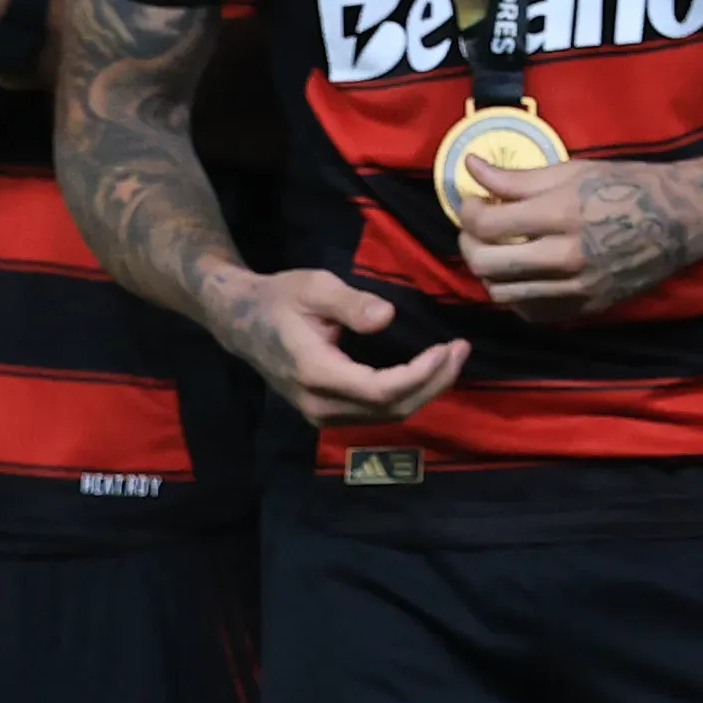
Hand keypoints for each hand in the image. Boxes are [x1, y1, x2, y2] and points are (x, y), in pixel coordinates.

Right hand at [209, 266, 472, 425]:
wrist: (241, 323)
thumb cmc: (280, 298)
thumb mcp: (315, 287)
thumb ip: (351, 304)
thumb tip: (387, 318)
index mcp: (316, 372)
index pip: (380, 389)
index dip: (420, 374)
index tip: (447, 346)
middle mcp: (319, 403)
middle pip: (390, 408)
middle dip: (432, 383)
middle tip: (460, 350)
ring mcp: (321, 414)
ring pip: (386, 416)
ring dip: (424, 391)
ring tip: (450, 360)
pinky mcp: (326, 413)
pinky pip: (375, 413)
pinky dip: (405, 395)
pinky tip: (424, 373)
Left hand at [451, 152, 702, 321]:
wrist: (682, 219)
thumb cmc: (629, 185)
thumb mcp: (575, 171)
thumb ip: (517, 178)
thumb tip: (471, 168)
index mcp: (563, 214)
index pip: (488, 225)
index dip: (467, 213)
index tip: (470, 202)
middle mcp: (566, 257)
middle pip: (487, 265)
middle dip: (468, 244)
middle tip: (475, 228)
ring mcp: (575, 289)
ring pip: (502, 293)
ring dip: (488, 272)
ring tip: (495, 249)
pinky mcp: (583, 308)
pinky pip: (529, 311)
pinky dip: (515, 294)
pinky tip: (521, 273)